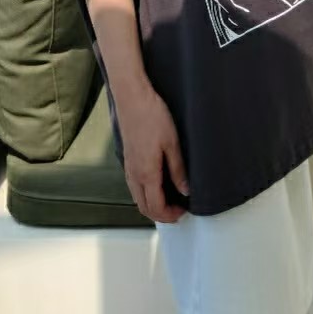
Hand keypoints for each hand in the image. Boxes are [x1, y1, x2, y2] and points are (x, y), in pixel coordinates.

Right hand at [115, 78, 189, 223]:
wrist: (132, 97)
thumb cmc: (151, 115)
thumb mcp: (172, 142)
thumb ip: (178, 169)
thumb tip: (185, 190)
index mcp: (146, 172)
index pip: (156, 207)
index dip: (170, 215)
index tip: (184, 212)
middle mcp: (134, 174)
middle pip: (144, 207)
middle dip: (161, 215)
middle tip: (177, 212)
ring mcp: (128, 166)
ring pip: (137, 198)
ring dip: (152, 205)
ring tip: (169, 200)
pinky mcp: (127, 158)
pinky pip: (133, 185)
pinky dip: (145, 194)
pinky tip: (156, 185)